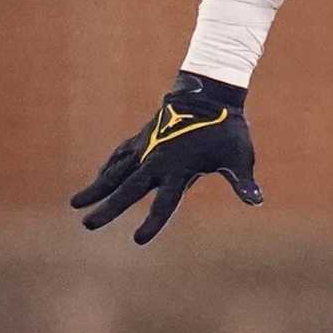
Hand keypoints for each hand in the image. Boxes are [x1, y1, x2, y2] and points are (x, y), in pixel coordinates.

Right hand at [70, 72, 262, 243]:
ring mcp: (147, 148)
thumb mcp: (239, 156)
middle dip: (108, 209)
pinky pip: (120, 156)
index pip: (164, 204)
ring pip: (115, 173)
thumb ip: (243, 181)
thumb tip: (257, 201)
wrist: (209, 92)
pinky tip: (97, 179)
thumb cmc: (228, 128)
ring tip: (75, 205)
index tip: (138, 240)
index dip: (152, 223)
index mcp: (180, 170)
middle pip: (128, 190)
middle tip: (87, 225)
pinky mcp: (142, 139)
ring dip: (96, 188)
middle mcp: (157, 161)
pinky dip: (108, 168)